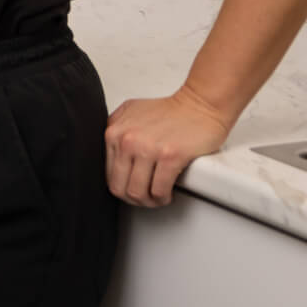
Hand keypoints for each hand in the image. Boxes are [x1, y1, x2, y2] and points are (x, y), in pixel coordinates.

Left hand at [105, 87, 233, 206]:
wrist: (199, 104)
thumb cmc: (170, 111)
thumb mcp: (130, 113)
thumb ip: (116, 130)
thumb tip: (110, 154)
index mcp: (114, 131)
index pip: (107, 174)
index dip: (121, 187)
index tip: (132, 188)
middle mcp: (127, 140)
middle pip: (119, 187)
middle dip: (133, 199)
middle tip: (145, 199)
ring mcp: (147, 148)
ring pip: (138, 193)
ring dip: (149, 202)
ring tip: (157, 197)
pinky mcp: (170, 156)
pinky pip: (159, 190)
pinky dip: (163, 198)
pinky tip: (167, 193)